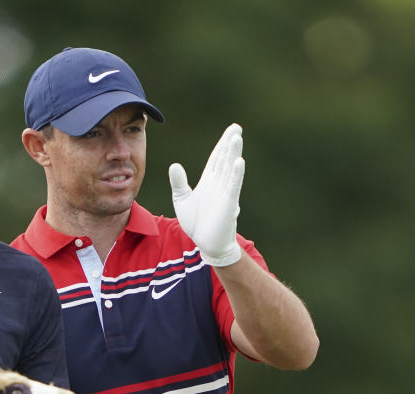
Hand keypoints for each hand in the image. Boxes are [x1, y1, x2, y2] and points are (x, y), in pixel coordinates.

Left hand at [168, 123, 245, 266]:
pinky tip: (239, 161)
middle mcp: (218, 184)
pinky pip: (233, 186)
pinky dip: (236, 174)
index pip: (216, 158)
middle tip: (237, 127)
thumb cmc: (197, 223)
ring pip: (230, 169)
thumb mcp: (182, 200)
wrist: (206, 244)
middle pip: (225, 159)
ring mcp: (225, 193)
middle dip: (230, 144)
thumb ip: (179, 183)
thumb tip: (174, 165)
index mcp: (209, 181)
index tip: (231, 130)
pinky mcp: (229, 204)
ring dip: (233, 154)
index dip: (222, 144)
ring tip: (237, 138)